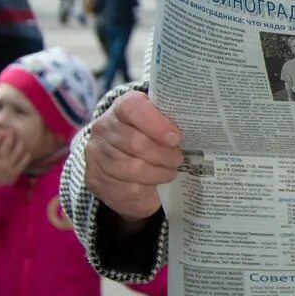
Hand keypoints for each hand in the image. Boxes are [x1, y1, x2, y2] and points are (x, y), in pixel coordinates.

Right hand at [0, 133, 31, 185]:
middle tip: (13, 129)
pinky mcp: (17, 172)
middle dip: (10, 136)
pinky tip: (27, 151)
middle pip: (7, 146)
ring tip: (21, 138)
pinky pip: (24, 162)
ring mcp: (10, 167)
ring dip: (20, 143)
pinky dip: (26, 156)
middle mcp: (1, 162)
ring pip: (17, 152)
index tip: (2, 131)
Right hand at [84, 91, 182, 222]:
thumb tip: (198, 125)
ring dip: (158, 173)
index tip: (176, 138)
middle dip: (163, 154)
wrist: (120, 160)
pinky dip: (146, 188)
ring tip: (170, 171)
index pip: (132, 107)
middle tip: (178, 158)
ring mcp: (96, 156)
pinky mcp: (96, 180)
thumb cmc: (149, 136)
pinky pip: (126, 188)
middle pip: (136, 143)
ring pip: (132, 169)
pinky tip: (154, 184)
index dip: (156, 123)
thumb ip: (171, 120)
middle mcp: (103, 129)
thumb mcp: (159, 122)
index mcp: (121, 107)